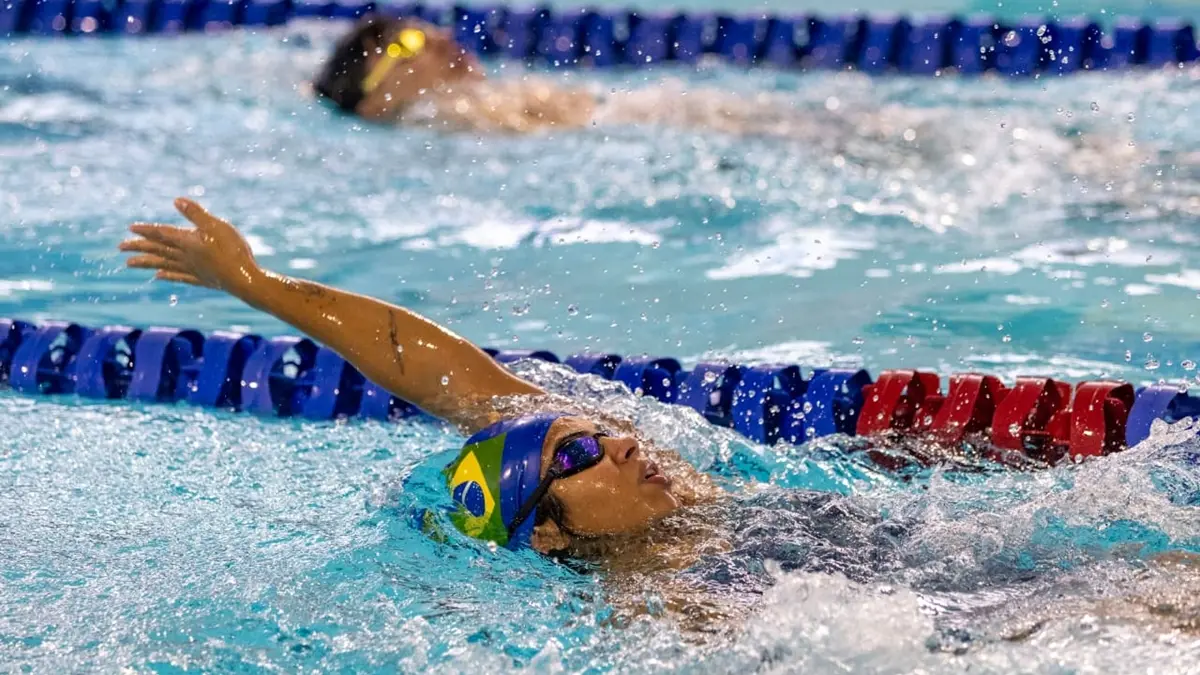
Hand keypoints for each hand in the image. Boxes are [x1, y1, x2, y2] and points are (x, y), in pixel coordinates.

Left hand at [120, 198, 260, 294]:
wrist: (244, 279)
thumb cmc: (232, 250)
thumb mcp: (216, 226)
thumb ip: (196, 214)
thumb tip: (176, 200)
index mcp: (187, 241)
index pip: (162, 234)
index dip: (146, 230)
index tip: (130, 228)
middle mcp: (185, 256)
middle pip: (158, 250)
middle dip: (139, 247)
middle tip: (120, 247)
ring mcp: (192, 269)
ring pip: (163, 264)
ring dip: (146, 263)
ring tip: (129, 263)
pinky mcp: (201, 279)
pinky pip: (178, 277)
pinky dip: (167, 275)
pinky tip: (158, 276)